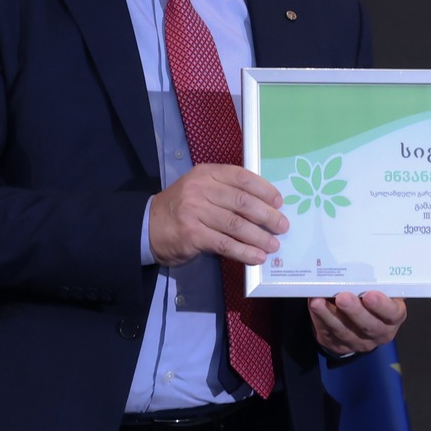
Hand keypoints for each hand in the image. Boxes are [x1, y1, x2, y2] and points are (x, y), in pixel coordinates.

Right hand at [149, 164, 288, 267]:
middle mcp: (200, 189)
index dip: (264, 189)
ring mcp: (195, 212)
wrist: (148, 226)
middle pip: (242, 202)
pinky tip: (256, 257)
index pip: (241, 177)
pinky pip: (225, 244)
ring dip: (259, 237)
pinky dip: (244, 251)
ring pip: (236, 225)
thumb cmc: (183, 207)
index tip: (279, 202)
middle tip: (282, 226)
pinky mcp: (192, 235)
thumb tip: (265, 205)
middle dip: (267, 215)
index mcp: (206, 173)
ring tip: (273, 245)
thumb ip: (226, 191)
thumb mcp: (201, 188)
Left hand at [310, 291, 406, 355]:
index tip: (370, 295)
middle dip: (354, 311)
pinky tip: (313, 306)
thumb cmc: (373, 298)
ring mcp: (358, 342)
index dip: (382, 306)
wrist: (360, 320)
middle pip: (368, 326)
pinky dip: (319, 319)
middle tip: (343, 297)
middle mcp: (379, 333)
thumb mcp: (382, 290)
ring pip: (344, 332)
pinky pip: (328, 333)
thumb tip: (357, 265)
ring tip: (318, 301)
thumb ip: (375, 283)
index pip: (392, 313)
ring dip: (330, 316)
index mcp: (393, 317)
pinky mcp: (339, 345)